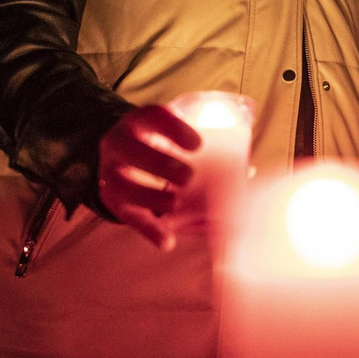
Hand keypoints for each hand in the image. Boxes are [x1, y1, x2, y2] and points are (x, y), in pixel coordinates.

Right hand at [97, 104, 201, 250]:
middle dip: (160, 164)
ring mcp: (110, 172)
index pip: (153, 116)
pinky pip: (126, 216)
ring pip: (123, 185)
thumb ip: (204, 148)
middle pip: (131, 150)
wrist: (120, 156)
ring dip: (152, 197)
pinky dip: (148, 231)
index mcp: (140, 121)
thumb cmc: (160, 144)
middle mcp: (119, 144)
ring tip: (176, 203)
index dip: (174, 129)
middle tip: (188, 176)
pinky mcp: (112, 200)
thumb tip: (248, 173)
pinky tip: (168, 241)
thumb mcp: (173, 135)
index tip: (198, 145)